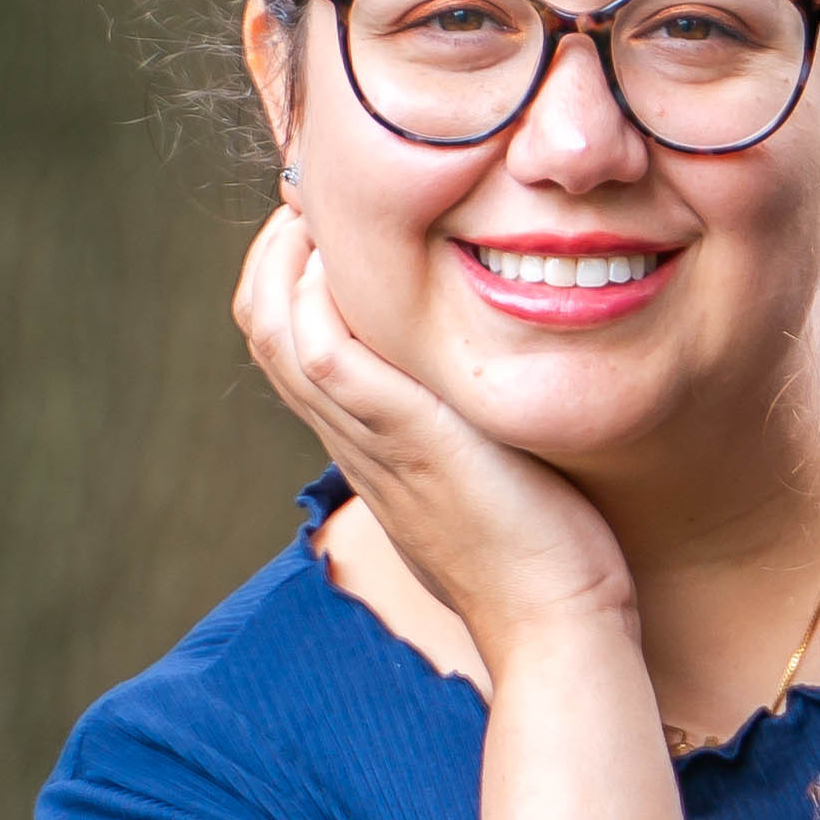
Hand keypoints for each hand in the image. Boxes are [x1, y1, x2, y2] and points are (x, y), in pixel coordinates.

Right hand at [235, 208, 640, 676]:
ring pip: (273, 327)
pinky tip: (345, 253)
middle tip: (315, 194)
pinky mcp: (403, 435)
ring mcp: (369, 436)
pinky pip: (321, 350)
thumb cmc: (545, 557)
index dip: (292, 273)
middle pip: (263, 323)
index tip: (329, 222)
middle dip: (276, 245)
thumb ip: (472, 425)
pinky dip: (315, 294)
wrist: (556, 625)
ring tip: (321, 205)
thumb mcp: (491, 473)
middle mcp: (353, 435)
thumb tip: (496, 386)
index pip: (292, 341)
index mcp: (368, 440)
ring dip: (285, 253)